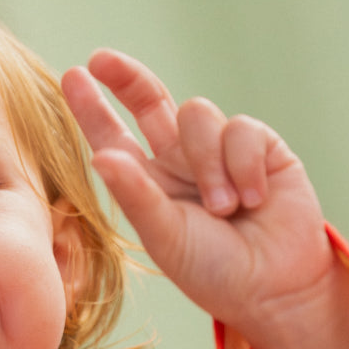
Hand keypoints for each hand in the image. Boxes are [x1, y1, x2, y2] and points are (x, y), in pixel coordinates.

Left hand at [61, 50, 348, 348]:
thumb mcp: (165, 236)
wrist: (275, 288)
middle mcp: (180, 161)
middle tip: (102, 61)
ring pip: (198, 115)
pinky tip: (255, 199)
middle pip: (150, 101)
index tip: (72, 76)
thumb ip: (135, 196)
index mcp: (148, 183)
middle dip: (127, 78)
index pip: (115, 137)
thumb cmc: (214, 272)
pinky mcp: (262, 147)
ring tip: (224, 209)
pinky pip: (241, 129)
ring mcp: (220, 151)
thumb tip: (99, 156)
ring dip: (208, 164)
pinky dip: (244, 165)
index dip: (94, 108)